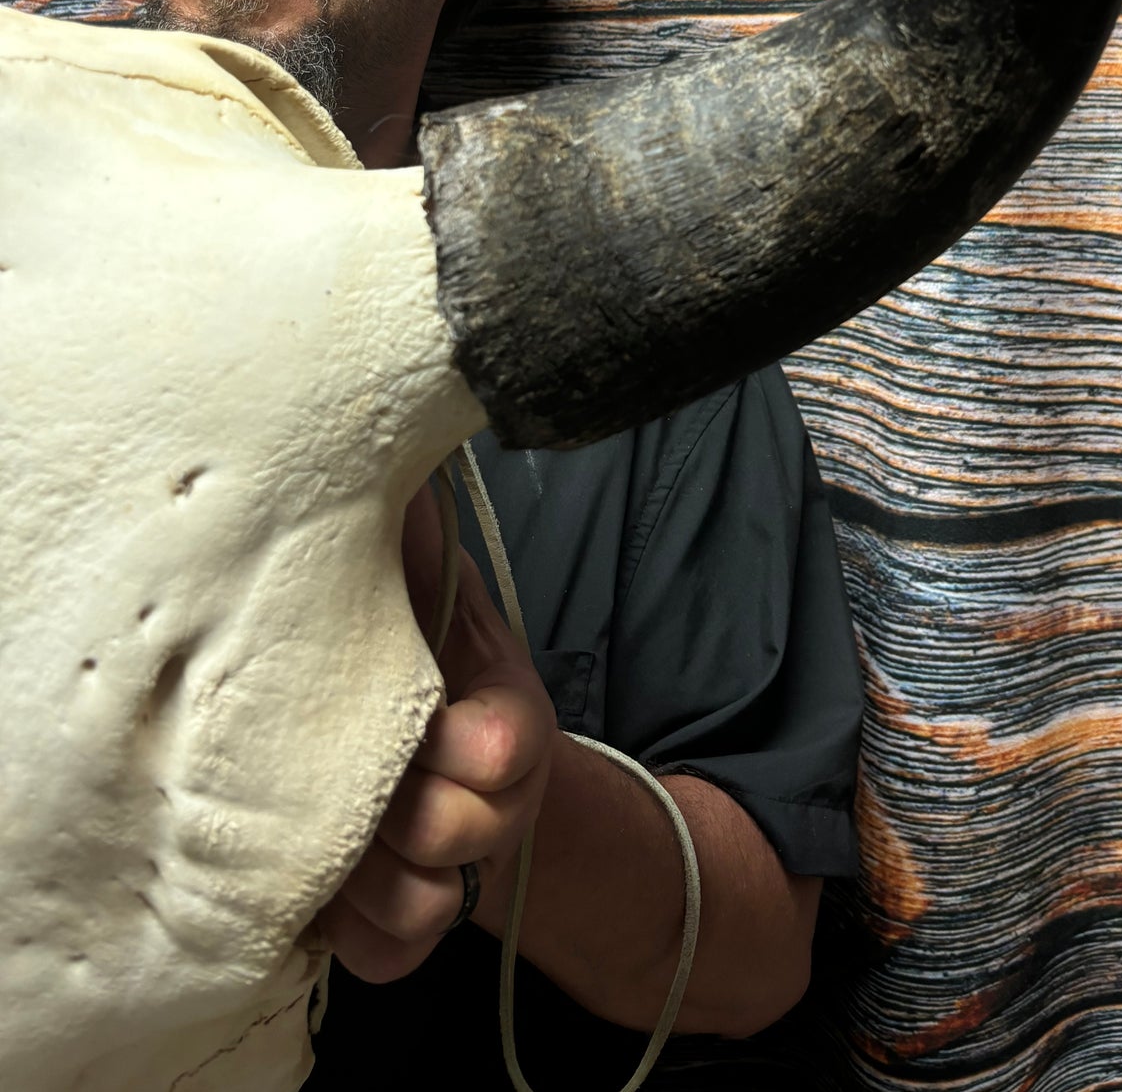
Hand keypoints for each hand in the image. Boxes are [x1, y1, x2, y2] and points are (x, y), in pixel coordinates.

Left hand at [317, 480, 556, 981]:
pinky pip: (384, 957)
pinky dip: (345, 928)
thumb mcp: (434, 597)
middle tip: (340, 764)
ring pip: (418, 902)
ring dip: (359, 867)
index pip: (507, 744)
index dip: (461, 740)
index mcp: (508, 719)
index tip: (432, 721)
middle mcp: (492, 805)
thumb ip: (415, 544)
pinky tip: (317, 879)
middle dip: (388, 797)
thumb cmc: (426, 666)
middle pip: (451, 828)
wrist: (448, 766)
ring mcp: (453, 873)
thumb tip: (393, 460)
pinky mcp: (405, 937)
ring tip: (317, 824)